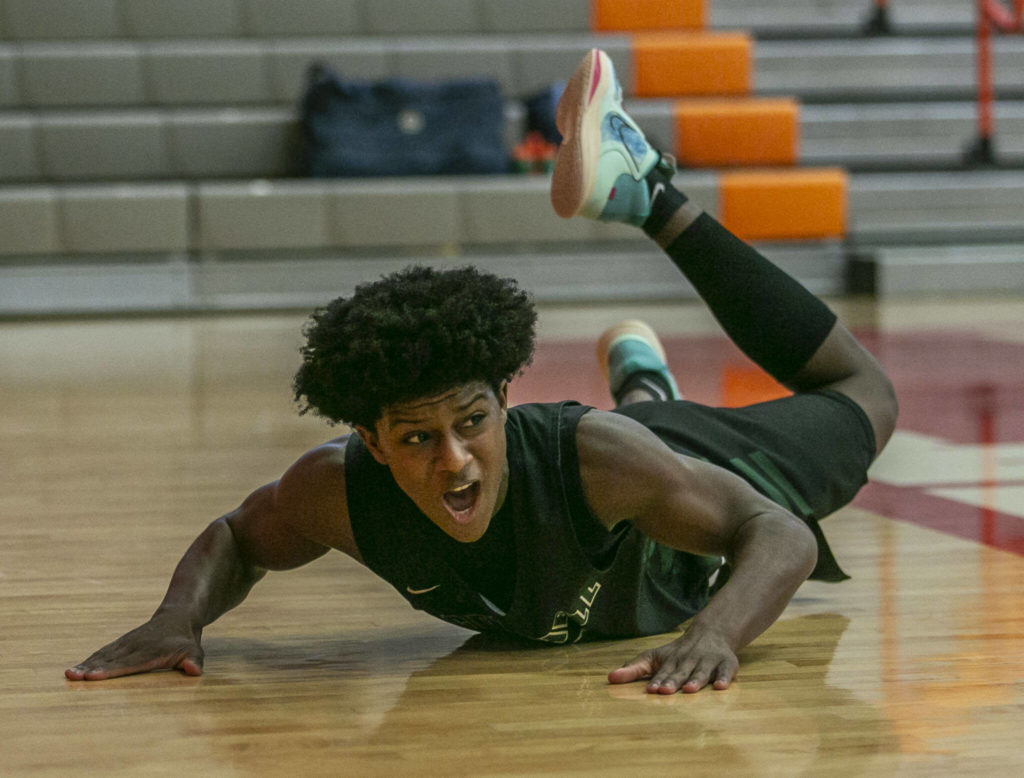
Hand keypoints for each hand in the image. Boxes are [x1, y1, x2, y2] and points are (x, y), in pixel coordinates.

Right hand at [65, 610, 203, 680]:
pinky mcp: (120, 644)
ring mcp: (125, 643)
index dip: (111, 670)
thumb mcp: (194, 650)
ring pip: (103, 655)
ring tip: (68, 675)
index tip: (93, 677)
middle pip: (110, 659)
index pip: (128, 663)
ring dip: (85, 665)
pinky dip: (88, 661)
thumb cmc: (186, 639)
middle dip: (91, 669)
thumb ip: (194, 660)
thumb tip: (194, 670)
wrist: (177, 615)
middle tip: (73, 677)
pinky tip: (75, 670)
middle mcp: (134, 646)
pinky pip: (102, 653)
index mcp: (150, 651)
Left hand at [607, 623, 737, 693]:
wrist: (711, 632)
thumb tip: (609, 678)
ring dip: (695, 680)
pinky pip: (727, 671)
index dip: (657, 680)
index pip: (662, 672)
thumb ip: (633, 669)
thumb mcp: (654, 657)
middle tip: (664, 691)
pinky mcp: (727, 663)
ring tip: (689, 690)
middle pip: (680, 672)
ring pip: (701, 672)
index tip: (650, 689)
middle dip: (672, 681)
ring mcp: (708, 661)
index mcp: (671, 660)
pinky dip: (724, 678)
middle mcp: (689, 660)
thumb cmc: (677, 652)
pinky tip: (720, 687)